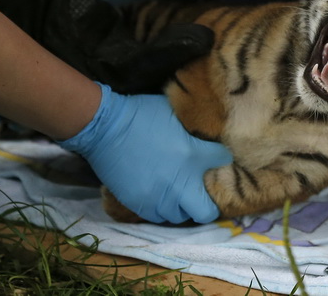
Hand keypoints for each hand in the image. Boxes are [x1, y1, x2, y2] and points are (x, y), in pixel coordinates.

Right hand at [58, 83, 231, 223]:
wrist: (105, 126)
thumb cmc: (142, 113)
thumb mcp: (176, 112)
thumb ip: (194, 127)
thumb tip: (206, 130)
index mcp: (193, 155)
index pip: (223, 161)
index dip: (221, 157)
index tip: (216, 156)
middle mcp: (181, 183)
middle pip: (206, 211)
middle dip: (206, 202)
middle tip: (199, 189)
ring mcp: (159, 197)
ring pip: (180, 216)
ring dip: (182, 206)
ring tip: (178, 193)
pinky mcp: (139, 204)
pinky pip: (157, 216)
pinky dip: (161, 208)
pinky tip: (159, 194)